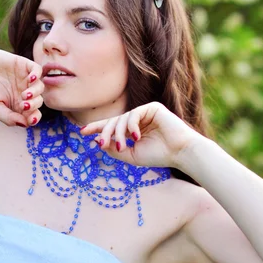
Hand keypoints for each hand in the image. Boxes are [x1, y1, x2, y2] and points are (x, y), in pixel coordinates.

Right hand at [0, 47, 43, 126]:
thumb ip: (8, 118)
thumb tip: (25, 124)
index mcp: (16, 104)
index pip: (32, 114)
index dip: (34, 118)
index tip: (30, 119)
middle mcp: (23, 92)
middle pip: (38, 101)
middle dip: (34, 106)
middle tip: (23, 105)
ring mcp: (24, 78)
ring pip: (40, 87)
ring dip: (36, 93)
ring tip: (25, 95)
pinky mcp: (23, 65)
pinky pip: (37, 69)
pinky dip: (37, 75)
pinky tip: (30, 79)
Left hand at [80, 102, 203, 167]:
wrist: (180, 153)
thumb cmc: (159, 155)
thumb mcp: (132, 155)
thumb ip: (115, 149)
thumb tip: (99, 142)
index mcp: (133, 130)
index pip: (112, 126)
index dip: (97, 128)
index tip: (82, 132)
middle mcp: (137, 120)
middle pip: (114, 121)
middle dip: (105, 132)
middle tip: (99, 142)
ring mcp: (145, 113)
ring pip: (122, 119)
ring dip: (118, 134)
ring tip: (122, 146)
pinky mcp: (152, 107)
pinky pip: (134, 114)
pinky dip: (131, 126)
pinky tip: (136, 136)